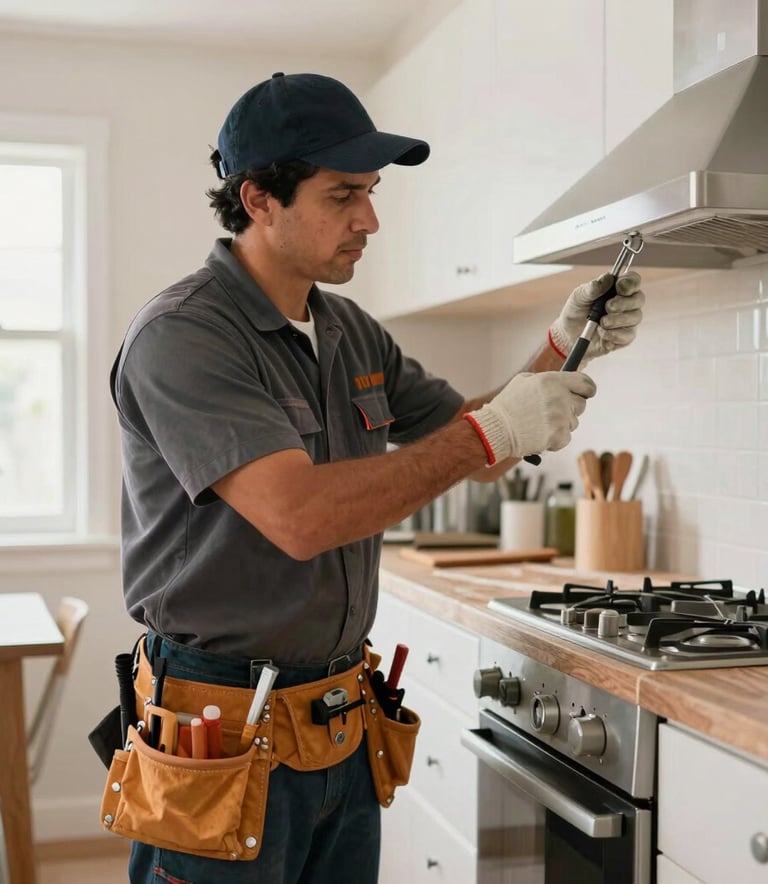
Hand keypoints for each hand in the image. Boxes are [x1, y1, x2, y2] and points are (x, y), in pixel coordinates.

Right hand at [465, 371, 595, 465]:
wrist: (497, 429)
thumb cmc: (508, 405)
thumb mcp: (524, 381)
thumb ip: (547, 380)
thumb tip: (565, 382)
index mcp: (553, 381)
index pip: (585, 383)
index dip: (588, 389)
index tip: (587, 393)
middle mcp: (560, 397)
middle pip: (582, 404)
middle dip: (571, 408)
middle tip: (553, 412)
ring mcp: (561, 418)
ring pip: (574, 422)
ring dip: (561, 424)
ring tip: (540, 424)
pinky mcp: (559, 436)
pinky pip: (566, 437)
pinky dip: (556, 438)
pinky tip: (540, 434)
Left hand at [549, 271, 644, 363]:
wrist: (568, 335)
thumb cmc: (576, 311)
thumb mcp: (579, 297)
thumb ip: (592, 288)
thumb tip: (607, 278)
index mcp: (617, 289)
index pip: (633, 281)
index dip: (630, 282)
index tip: (619, 287)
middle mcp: (627, 303)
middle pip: (639, 299)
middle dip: (624, 303)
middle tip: (608, 307)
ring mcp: (627, 321)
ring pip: (635, 318)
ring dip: (617, 320)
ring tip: (601, 323)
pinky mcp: (624, 338)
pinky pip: (628, 336)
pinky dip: (614, 334)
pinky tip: (602, 333)